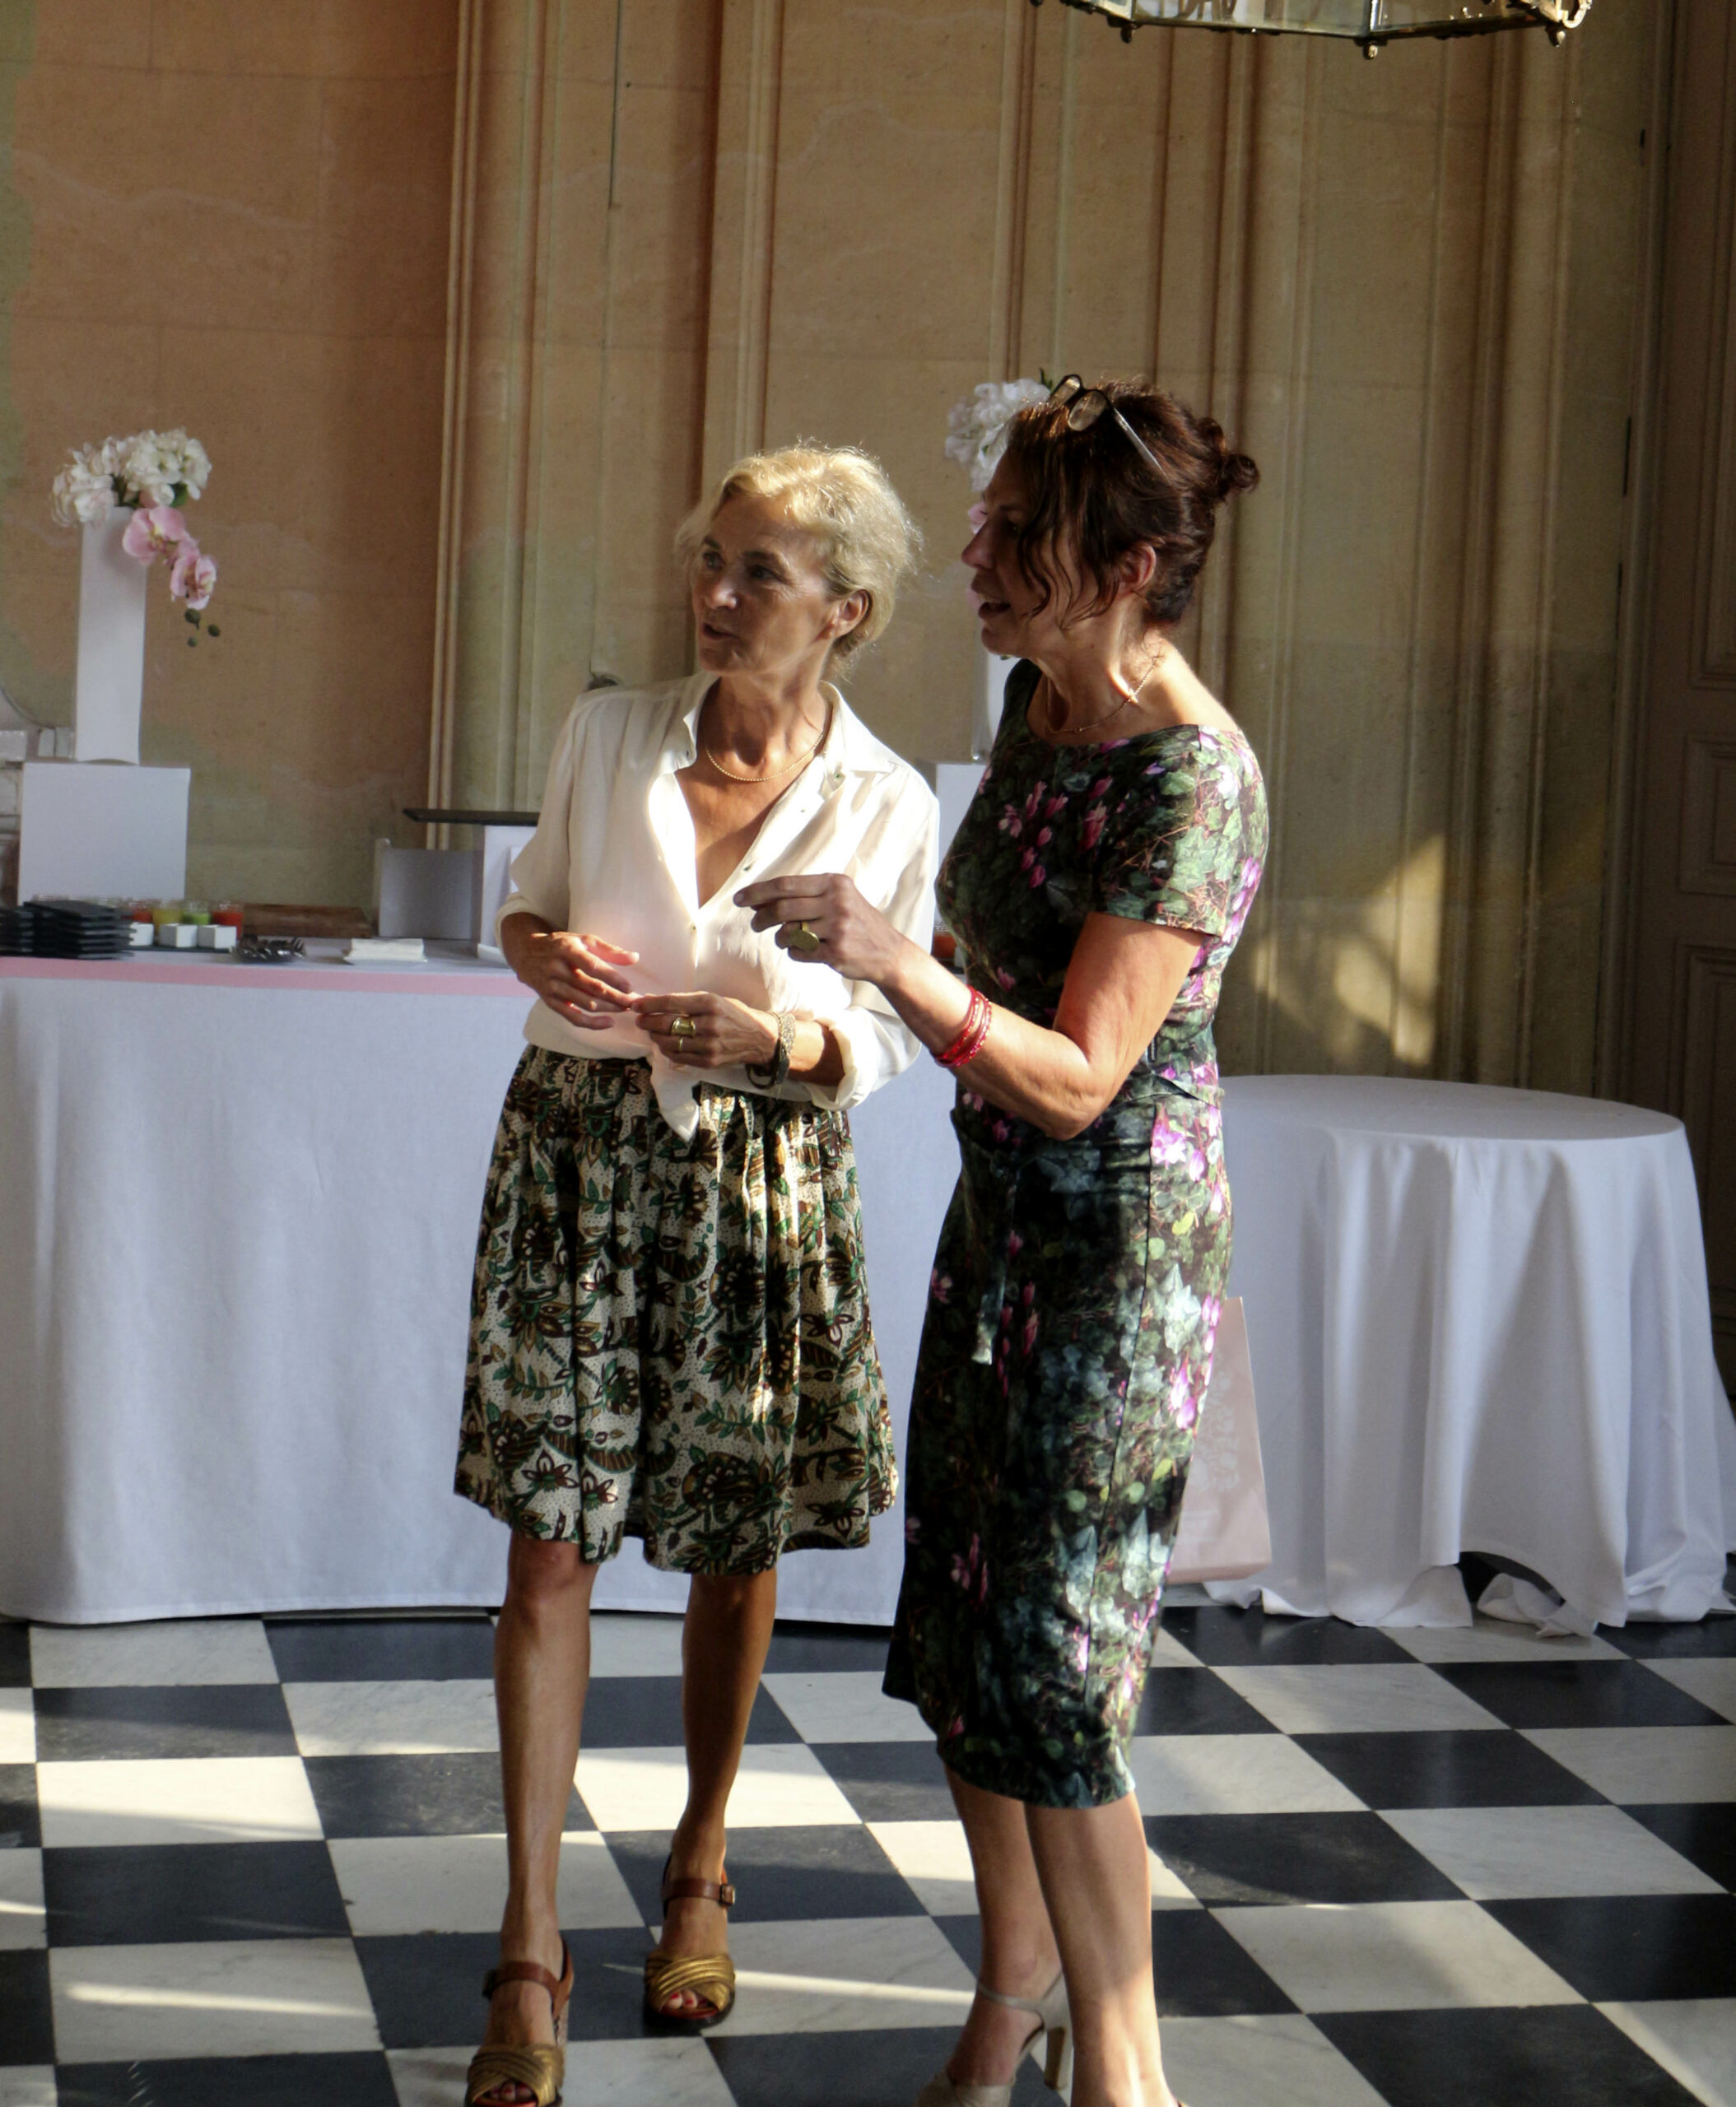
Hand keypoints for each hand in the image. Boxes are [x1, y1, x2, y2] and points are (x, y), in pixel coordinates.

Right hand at [506, 923, 636, 1030]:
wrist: (526, 953)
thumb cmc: (561, 945)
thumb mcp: (582, 940)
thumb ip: (609, 949)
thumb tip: (635, 958)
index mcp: (567, 950)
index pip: (593, 967)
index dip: (613, 978)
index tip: (629, 987)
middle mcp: (557, 969)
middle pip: (592, 988)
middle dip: (616, 997)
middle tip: (635, 1002)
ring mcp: (552, 988)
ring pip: (585, 1004)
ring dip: (609, 1009)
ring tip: (626, 1008)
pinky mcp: (550, 1001)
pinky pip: (572, 1017)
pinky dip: (592, 1023)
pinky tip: (609, 1022)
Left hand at [632, 991, 779, 1069]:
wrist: (759, 1038)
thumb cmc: (735, 1014)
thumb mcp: (715, 999)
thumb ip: (688, 1001)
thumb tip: (655, 1001)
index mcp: (710, 1003)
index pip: (672, 1003)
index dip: (650, 1004)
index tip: (636, 1004)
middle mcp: (709, 1024)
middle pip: (667, 1024)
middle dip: (648, 1021)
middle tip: (640, 1019)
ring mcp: (708, 1045)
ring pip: (669, 1042)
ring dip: (655, 1036)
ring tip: (652, 1031)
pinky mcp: (708, 1061)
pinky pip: (678, 1056)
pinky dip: (666, 1049)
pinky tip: (664, 1043)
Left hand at [734, 873, 907, 986]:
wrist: (889, 953)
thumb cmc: (857, 923)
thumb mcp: (839, 898)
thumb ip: (804, 896)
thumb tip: (758, 900)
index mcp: (835, 883)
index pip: (786, 884)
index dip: (758, 892)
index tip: (739, 900)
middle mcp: (837, 902)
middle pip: (783, 908)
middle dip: (761, 918)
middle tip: (754, 924)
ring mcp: (838, 928)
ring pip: (789, 932)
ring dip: (780, 938)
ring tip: (783, 939)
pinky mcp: (837, 953)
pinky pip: (799, 952)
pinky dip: (794, 952)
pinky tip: (803, 951)